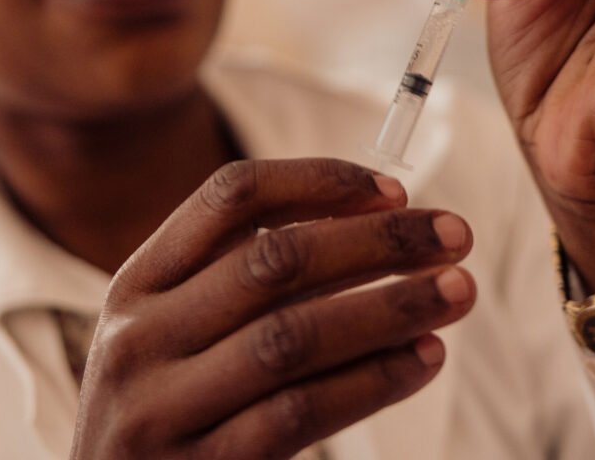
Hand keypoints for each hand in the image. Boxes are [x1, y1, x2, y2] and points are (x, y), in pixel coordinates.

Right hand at [69, 159, 475, 459]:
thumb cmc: (174, 412)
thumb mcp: (178, 334)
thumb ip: (249, 280)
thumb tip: (384, 221)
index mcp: (137, 284)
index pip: (230, 197)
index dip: (319, 181)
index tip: (396, 190)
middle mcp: (139, 340)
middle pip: (273, 261)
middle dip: (378, 241)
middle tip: (455, 235)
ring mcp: (159, 411)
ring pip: (293, 336)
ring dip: (390, 307)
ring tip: (457, 292)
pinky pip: (300, 413)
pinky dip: (372, 381)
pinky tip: (423, 360)